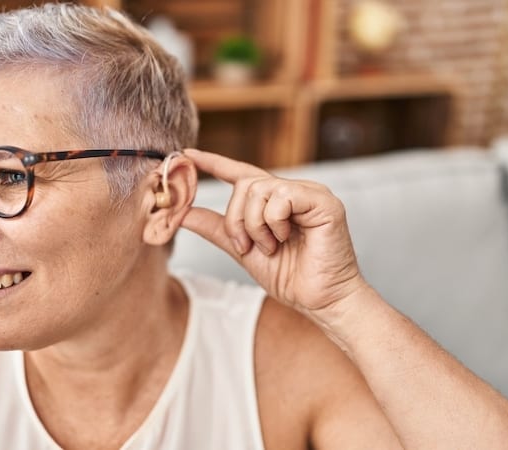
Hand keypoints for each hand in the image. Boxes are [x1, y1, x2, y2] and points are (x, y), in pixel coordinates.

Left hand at [181, 149, 367, 315]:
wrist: (320, 300)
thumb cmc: (291, 278)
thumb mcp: (243, 250)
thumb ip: (217, 229)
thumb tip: (184, 213)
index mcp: (276, 201)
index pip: (241, 173)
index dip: (214, 163)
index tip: (188, 154)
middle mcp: (293, 191)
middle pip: (244, 185)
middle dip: (236, 220)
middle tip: (246, 246)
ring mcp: (310, 193)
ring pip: (259, 189)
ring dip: (255, 225)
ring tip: (271, 246)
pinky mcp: (323, 201)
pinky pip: (282, 197)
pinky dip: (274, 223)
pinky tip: (285, 238)